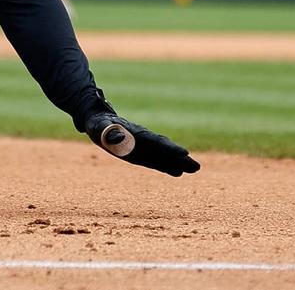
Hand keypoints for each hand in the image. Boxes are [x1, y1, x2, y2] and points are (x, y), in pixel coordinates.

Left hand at [84, 111, 199, 176]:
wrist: (97, 121)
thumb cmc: (97, 124)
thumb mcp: (100, 127)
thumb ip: (109, 132)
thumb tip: (118, 138)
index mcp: (135, 133)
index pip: (155, 141)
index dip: (169, 148)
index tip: (184, 153)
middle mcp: (143, 140)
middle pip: (164, 149)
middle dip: (179, 157)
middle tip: (196, 166)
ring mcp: (143, 147)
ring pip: (163, 156)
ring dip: (178, 162)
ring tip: (194, 169)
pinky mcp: (140, 154)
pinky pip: (156, 161)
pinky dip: (167, 166)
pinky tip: (178, 172)